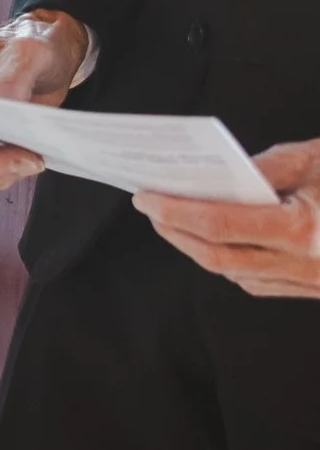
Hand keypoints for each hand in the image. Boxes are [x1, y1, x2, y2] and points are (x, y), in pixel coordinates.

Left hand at [138, 139, 319, 297]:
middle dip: (175, 231)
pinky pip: (257, 281)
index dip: (175, 212)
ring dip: (198, 248)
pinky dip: (228, 261)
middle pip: (218, 257)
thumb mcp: (312, 160)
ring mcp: (309, 282)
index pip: (219, 225)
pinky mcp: (312, 289)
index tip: (146, 197)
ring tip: (175, 220)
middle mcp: (304, 265)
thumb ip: (262, 168)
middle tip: (151, 207)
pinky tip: (214, 239)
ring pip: (235, 273)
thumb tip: (213, 175)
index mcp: (302, 229)